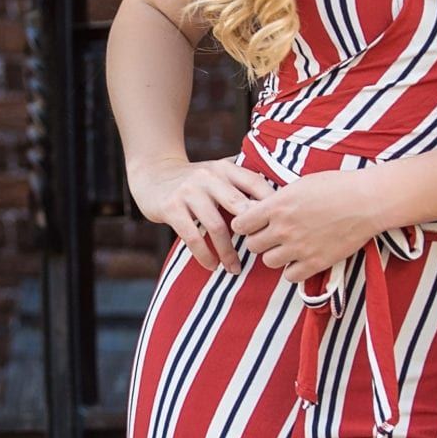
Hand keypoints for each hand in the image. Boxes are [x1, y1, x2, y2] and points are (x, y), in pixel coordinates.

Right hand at [129, 154, 276, 275]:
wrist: (152, 175)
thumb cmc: (194, 181)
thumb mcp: (217, 173)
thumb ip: (241, 182)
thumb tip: (279, 200)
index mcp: (225, 169)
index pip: (255, 184)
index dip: (272, 204)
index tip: (284, 226)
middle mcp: (209, 177)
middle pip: (239, 205)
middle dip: (254, 231)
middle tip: (265, 252)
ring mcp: (189, 192)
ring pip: (216, 226)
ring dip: (228, 252)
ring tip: (235, 268)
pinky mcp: (172, 207)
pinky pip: (192, 236)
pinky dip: (205, 255)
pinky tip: (212, 266)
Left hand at [231, 166, 384, 285]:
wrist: (367, 201)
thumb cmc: (337, 186)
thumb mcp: (300, 184)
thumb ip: (278, 200)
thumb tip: (262, 209)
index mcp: (277, 205)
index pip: (241, 224)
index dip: (245, 225)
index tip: (253, 224)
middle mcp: (283, 228)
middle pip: (253, 245)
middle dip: (260, 240)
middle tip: (272, 236)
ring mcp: (299, 248)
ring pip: (268, 262)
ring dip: (276, 255)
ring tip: (288, 247)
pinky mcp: (315, 262)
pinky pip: (290, 276)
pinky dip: (293, 269)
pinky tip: (301, 259)